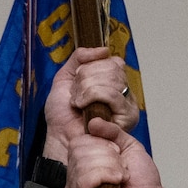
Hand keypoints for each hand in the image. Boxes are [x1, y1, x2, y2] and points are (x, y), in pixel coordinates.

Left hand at [42, 47, 138, 161]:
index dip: (92, 67)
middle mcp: (123, 93)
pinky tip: (85, 109)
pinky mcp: (127, 117)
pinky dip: (91, 97)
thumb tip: (104, 50)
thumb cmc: (62, 115)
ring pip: (111, 79)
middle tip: (77, 95)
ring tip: (79, 103)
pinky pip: (111, 94)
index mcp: (112, 83)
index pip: (113, 61)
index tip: (78, 79)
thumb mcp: (66, 77)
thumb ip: (80, 57)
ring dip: (86, 90)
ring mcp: (127, 105)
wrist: (60, 136)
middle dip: (86, 79)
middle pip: (112, 68)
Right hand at [64, 120, 187, 187]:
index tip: (118, 154)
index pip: (77, 143)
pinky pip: (84, 181)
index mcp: (81, 166)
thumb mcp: (127, 146)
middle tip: (121, 168)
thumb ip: (111, 131)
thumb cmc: (142, 182)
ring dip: (109, 167)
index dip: (99, 143)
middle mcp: (74, 181)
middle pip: (78, 152)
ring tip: (121, 177)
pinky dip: (104, 176)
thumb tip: (93, 122)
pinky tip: (116, 183)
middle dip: (107, 156)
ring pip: (81, 165)